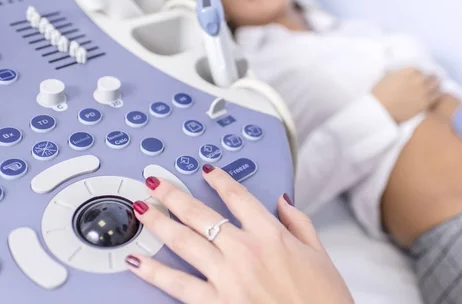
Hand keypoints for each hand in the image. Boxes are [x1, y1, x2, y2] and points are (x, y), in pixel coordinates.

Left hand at [126, 168, 353, 303]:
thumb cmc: (324, 300)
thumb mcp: (319, 254)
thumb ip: (299, 223)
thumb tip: (283, 201)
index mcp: (271, 235)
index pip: (238, 196)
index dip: (219, 179)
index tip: (206, 171)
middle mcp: (245, 250)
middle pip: (200, 213)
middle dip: (174, 195)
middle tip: (156, 183)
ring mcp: (228, 276)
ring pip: (184, 241)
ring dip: (159, 222)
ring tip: (142, 210)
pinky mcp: (217, 303)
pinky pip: (178, 284)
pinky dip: (154, 272)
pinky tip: (138, 260)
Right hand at [371, 67, 440, 122]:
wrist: (379, 110)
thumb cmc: (379, 93)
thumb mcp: (388, 76)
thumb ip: (400, 73)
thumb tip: (403, 73)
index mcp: (410, 70)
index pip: (422, 69)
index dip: (421, 73)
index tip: (421, 76)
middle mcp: (419, 79)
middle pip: (432, 76)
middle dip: (431, 78)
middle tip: (430, 81)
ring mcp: (423, 91)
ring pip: (437, 86)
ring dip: (435, 86)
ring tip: (434, 88)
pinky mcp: (425, 103)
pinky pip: (436, 97)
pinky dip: (436, 95)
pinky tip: (434, 97)